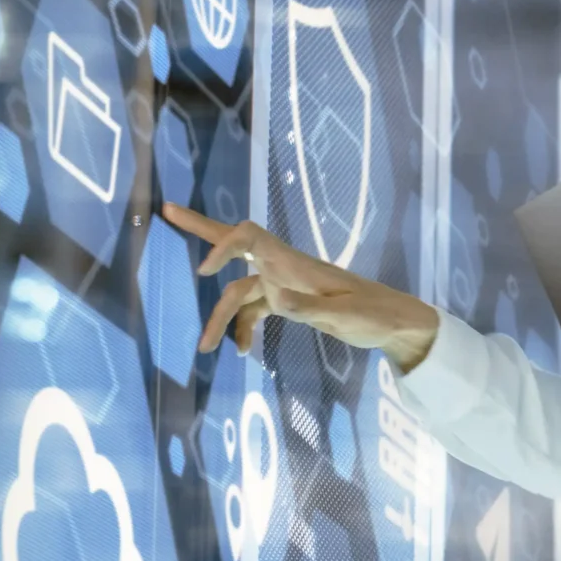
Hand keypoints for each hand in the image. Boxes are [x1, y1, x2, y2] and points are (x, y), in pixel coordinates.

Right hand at [159, 205, 442, 367]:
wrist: (394, 322)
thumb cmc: (373, 314)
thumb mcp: (344, 315)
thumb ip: (309, 307)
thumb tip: (276, 300)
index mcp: (294, 263)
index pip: (248, 237)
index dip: (222, 245)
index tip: (205, 272)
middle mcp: (283, 267)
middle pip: (234, 243)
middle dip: (200, 229)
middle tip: (166, 209)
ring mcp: (283, 284)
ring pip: (238, 292)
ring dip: (219, 318)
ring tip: (203, 348)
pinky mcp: (288, 301)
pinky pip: (254, 309)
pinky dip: (243, 328)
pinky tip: (242, 351)